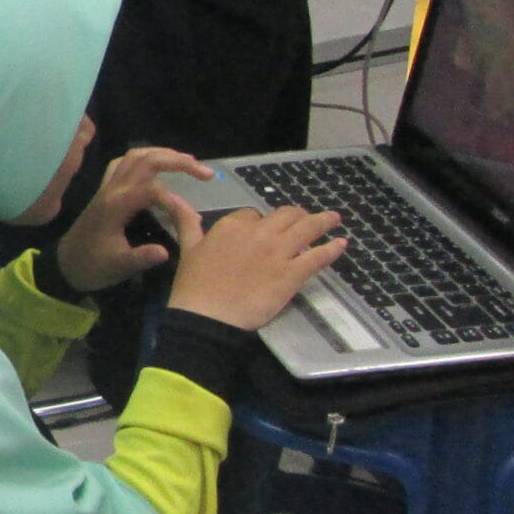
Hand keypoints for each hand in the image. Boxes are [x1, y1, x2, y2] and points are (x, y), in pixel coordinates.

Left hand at [53, 146, 211, 292]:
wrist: (65, 264)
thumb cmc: (92, 267)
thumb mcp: (118, 267)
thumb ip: (141, 258)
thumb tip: (166, 252)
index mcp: (116, 205)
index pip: (152, 189)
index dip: (175, 200)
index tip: (191, 219)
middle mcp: (112, 189)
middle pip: (146, 160)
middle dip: (178, 161)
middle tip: (206, 174)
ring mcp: (107, 186)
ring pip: (136, 156)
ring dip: (164, 154)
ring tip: (191, 163)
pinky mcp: (105, 189)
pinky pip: (124, 163)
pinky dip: (146, 159)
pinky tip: (160, 167)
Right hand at [164, 201, 347, 332]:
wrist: (208, 316)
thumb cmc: (194, 285)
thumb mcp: (187, 248)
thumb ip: (186, 222)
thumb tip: (173, 197)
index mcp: (232, 225)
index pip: (253, 213)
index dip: (261, 221)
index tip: (265, 230)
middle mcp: (259, 232)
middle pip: (286, 215)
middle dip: (297, 216)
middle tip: (306, 221)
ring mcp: (279, 252)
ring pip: (307, 228)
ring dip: (323, 221)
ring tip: (334, 219)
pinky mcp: (293, 273)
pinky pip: (318, 256)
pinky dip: (332, 249)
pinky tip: (341, 245)